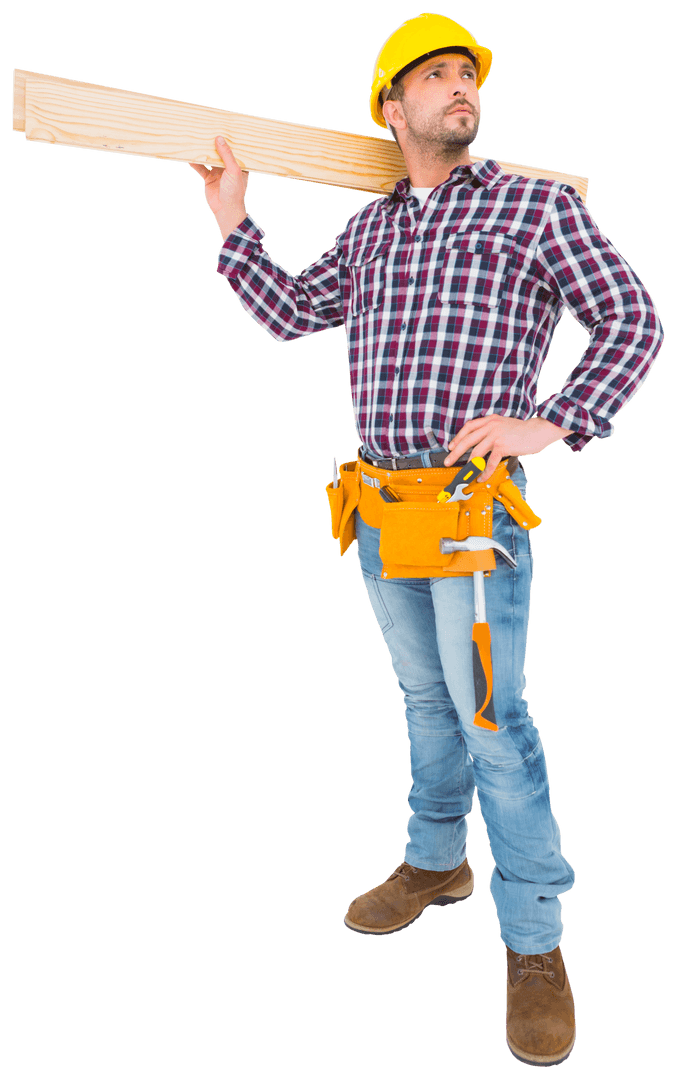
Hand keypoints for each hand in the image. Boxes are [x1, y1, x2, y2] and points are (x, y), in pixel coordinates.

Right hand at [188, 136, 249, 240]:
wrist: (226, 210)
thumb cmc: (234, 191)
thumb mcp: (233, 170)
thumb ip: (226, 154)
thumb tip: (219, 138)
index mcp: (239, 164)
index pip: (234, 148)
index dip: (229, 138)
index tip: (223, 125)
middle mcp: (228, 167)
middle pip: (220, 151)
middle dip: (214, 142)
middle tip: (207, 128)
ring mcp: (218, 172)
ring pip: (209, 158)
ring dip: (203, 151)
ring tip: (197, 139)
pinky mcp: (209, 178)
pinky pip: (201, 168)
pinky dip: (195, 163)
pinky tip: (189, 156)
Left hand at [444, 414, 572, 481]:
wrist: (539, 430)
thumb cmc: (523, 431)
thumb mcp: (505, 425)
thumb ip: (493, 430)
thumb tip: (481, 444)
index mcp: (490, 420)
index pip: (469, 427)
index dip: (458, 437)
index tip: (451, 446)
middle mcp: (491, 426)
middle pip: (467, 440)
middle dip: (455, 452)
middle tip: (448, 461)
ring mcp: (496, 436)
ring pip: (476, 452)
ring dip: (468, 466)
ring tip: (464, 474)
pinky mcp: (502, 446)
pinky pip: (489, 462)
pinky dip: (485, 472)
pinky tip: (482, 477)